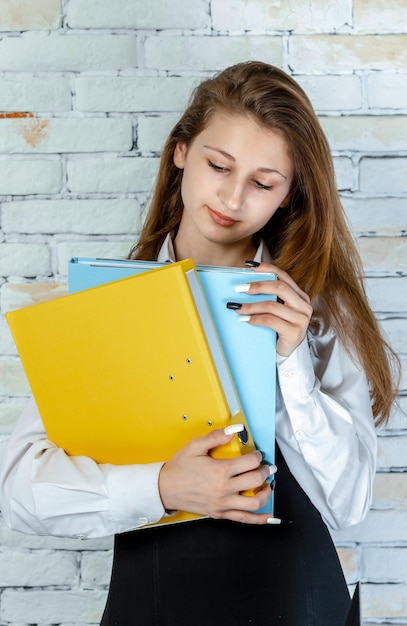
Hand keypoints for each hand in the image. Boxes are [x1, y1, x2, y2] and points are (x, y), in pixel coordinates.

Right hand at [158, 428, 277, 524]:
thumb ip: (216, 436)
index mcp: (220, 471)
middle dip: (265, 472)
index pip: (250, 462)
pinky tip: (268, 516)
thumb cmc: (179, 468)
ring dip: (265, 492)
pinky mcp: (220, 513)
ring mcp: (223, 504)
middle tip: (267, 467)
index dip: (258, 456)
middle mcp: (224, 489)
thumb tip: (234, 430)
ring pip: (254, 502)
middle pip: (256, 480)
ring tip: (267, 485)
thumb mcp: (195, 446)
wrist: (164, 489)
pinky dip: (259, 519)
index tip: (257, 455)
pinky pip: (244, 519)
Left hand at [232, 263, 312, 356]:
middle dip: (257, 286)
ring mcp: (301, 319)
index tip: (250, 266)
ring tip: (238, 307)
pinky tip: (245, 319)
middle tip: (240, 288)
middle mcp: (304, 305)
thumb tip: (246, 284)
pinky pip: (270, 321)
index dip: (268, 268)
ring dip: (251, 306)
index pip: (284, 276)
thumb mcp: (277, 310)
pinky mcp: (294, 332)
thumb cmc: (279, 329)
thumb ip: (270, 297)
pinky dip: (255, 319)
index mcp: (300, 296)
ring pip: (272, 306)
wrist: (287, 352)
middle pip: (280, 288)